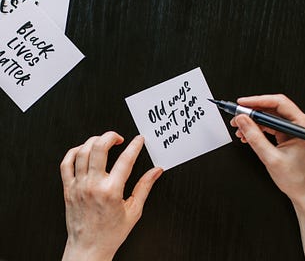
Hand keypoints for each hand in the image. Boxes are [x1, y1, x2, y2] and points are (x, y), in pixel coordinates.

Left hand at [61, 132, 162, 260]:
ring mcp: (78, 186)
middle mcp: (93, 185)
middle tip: (118, 138)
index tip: (139, 140)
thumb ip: (145, 187)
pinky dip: (74, 152)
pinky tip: (84, 150)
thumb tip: (156, 171)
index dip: (135, 146)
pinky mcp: (68, 188)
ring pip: (82, 152)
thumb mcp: (134, 210)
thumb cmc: (110, 233)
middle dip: (111, 136)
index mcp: (112, 191)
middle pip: (99, 148)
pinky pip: (66, 163)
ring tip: (103, 142)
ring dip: (94, 141)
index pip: (126, 160)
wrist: (88, 248)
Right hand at [230, 94, 304, 260]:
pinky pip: (269, 126)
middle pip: (272, 109)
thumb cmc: (297, 179)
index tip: (242, 104)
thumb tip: (243, 120)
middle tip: (236, 117)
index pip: (279, 103)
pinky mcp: (288, 135)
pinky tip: (247, 134)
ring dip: (252, 122)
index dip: (258, 101)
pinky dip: (257, 129)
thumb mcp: (271, 157)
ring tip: (239, 129)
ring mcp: (294, 129)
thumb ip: (254, 137)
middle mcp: (300, 124)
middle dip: (252, 113)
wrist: (304, 192)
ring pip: (269, 118)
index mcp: (303, 125)